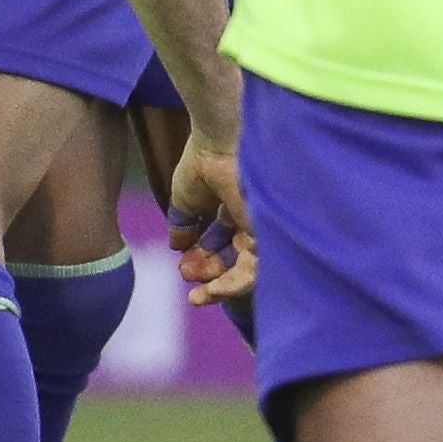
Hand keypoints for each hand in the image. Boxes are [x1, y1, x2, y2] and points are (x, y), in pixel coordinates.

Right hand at [167, 128, 253, 308]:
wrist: (217, 146)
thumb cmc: (203, 163)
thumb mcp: (185, 199)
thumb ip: (183, 224)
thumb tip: (176, 247)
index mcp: (234, 205)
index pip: (222, 240)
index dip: (201, 257)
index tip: (183, 267)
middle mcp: (250, 217)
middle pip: (234, 256)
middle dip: (209, 273)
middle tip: (188, 283)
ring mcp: (260, 226)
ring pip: (245, 269)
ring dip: (220, 286)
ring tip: (199, 295)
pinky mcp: (265, 236)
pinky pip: (253, 272)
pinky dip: (231, 285)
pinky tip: (210, 290)